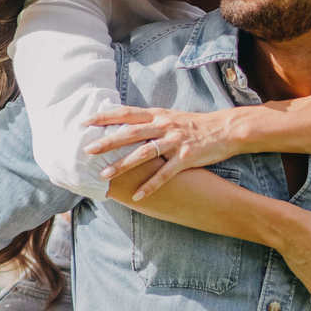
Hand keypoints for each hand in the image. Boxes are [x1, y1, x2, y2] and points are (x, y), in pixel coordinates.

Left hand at [85, 105, 240, 200]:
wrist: (225, 129)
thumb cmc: (195, 125)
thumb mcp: (170, 117)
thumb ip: (149, 121)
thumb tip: (125, 124)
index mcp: (157, 115)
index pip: (126, 114)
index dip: (105, 117)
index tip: (85, 122)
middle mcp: (163, 126)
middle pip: (130, 133)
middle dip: (107, 142)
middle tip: (87, 150)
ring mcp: (175, 142)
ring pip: (144, 154)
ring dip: (123, 165)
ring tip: (104, 175)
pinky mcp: (186, 157)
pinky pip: (165, 174)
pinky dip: (150, 186)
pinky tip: (137, 196)